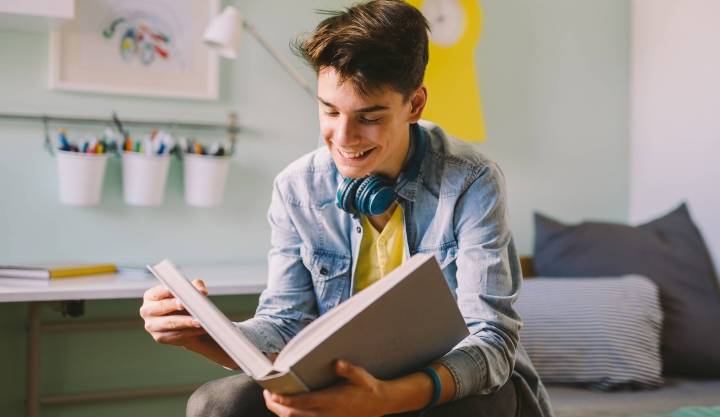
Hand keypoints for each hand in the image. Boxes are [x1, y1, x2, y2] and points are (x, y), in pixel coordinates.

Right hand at [139, 279, 207, 346]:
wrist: (185, 320)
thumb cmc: (184, 302)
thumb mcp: (189, 290)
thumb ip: (195, 286)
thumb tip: (201, 291)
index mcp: (150, 296)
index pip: (159, 292)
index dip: (169, 292)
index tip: (180, 295)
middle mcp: (147, 310)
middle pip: (163, 307)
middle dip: (177, 306)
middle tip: (193, 307)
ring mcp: (151, 325)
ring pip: (170, 323)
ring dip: (187, 322)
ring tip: (200, 320)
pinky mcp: (159, 337)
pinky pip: (175, 335)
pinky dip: (189, 332)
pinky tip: (200, 329)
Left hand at [263, 360, 388, 416]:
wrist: (380, 404)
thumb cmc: (368, 387)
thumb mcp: (361, 376)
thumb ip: (349, 370)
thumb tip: (337, 363)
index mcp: (331, 400)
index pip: (302, 402)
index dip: (286, 399)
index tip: (273, 394)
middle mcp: (326, 413)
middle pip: (294, 414)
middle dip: (277, 406)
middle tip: (267, 395)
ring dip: (282, 413)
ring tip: (273, 401)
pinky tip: (288, 408)